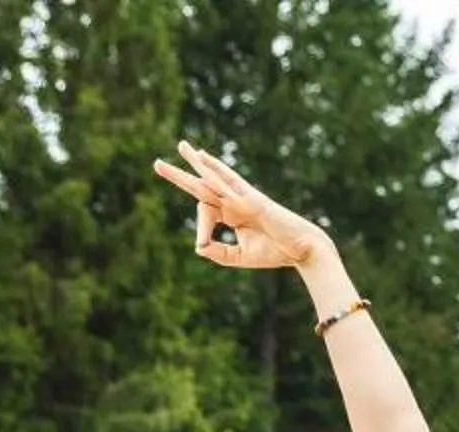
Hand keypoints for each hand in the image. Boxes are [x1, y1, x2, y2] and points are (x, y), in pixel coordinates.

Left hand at [153, 141, 330, 271]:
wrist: (301, 250)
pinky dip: (214, 169)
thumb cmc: (274, 252)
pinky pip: (228, 182)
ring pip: (213, 177)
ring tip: (181, 147)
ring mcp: (242, 197)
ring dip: (195, 162)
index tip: (202, 244)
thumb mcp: (238, 256)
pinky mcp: (251, 198)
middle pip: (202, 185)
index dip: (200, 228)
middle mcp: (234, 201)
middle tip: (157, 164)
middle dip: (179, 175)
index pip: (206, 213)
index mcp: (232, 214)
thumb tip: (198, 246)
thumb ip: (217, 252)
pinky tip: (200, 157)